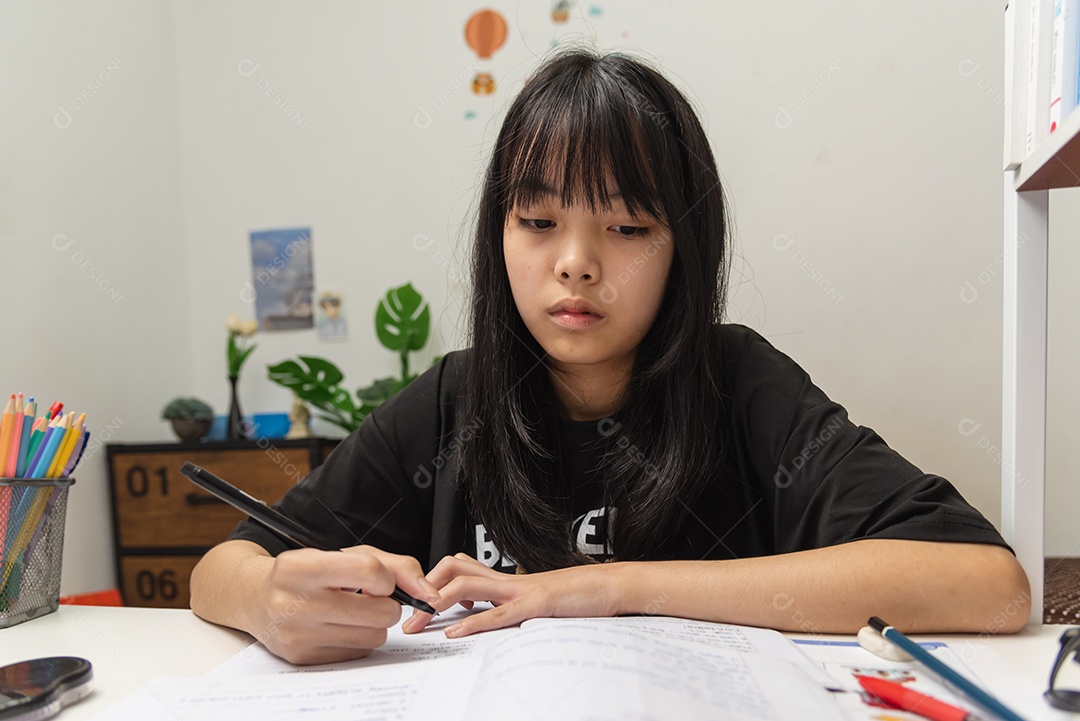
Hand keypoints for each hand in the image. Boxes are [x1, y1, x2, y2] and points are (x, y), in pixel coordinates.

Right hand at [249, 545, 440, 664]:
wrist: (255, 598)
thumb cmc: (307, 572)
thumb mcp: (344, 555)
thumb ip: (393, 565)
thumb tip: (427, 591)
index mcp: (303, 566)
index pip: (370, 572)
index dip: (385, 577)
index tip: (378, 580)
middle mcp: (295, 601)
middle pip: (381, 611)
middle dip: (385, 603)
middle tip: (367, 597)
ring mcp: (298, 633)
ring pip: (375, 635)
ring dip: (374, 623)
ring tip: (351, 610)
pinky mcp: (303, 657)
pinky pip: (358, 653)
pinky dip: (358, 639)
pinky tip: (338, 626)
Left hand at [400, 553, 621, 637]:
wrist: (608, 586)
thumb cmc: (573, 597)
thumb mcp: (531, 603)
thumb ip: (505, 606)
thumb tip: (477, 618)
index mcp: (504, 580)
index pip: (457, 569)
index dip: (431, 581)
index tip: (412, 604)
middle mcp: (506, 580)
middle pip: (453, 568)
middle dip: (425, 589)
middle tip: (407, 616)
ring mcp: (520, 589)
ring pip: (467, 585)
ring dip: (437, 603)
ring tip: (419, 623)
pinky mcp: (536, 604)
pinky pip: (499, 612)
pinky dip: (475, 623)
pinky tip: (456, 633)